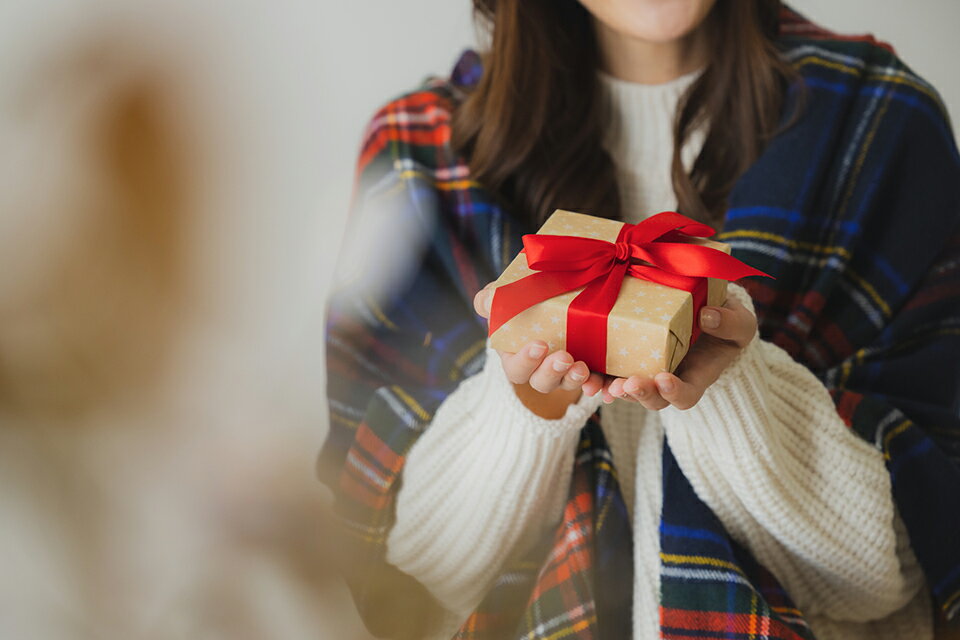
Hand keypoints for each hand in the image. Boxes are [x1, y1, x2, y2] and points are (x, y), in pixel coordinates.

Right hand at [474, 283, 603, 415]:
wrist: (561, 289)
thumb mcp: (508, 294)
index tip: (539, 345)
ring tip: (583, 368)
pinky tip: (606, 382)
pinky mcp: (591, 365)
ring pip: (568, 384)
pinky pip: (595, 381)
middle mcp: (541, 368)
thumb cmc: (527, 295)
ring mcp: (566, 370)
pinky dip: (600, 384)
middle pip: (543, 383)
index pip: (517, 369)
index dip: (526, 361)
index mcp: (517, 355)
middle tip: (564, 358)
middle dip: (552, 373)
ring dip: (575, 379)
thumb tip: (486, 300)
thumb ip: (494, 298)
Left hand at [595, 292, 756, 410]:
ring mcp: (646, 370)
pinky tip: (585, 372)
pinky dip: (598, 374)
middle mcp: (669, 379)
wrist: (705, 311)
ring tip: (599, 384)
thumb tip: (708, 316)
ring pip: (627, 390)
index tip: (665, 379)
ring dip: (612, 389)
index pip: (686, 396)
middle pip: (652, 399)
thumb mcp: (740, 321)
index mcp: (697, 376)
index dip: (675, 393)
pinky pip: (610, 371)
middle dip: (639, 394)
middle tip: (627, 385)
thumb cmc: (727, 321)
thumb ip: (730, 322)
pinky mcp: (626, 357)